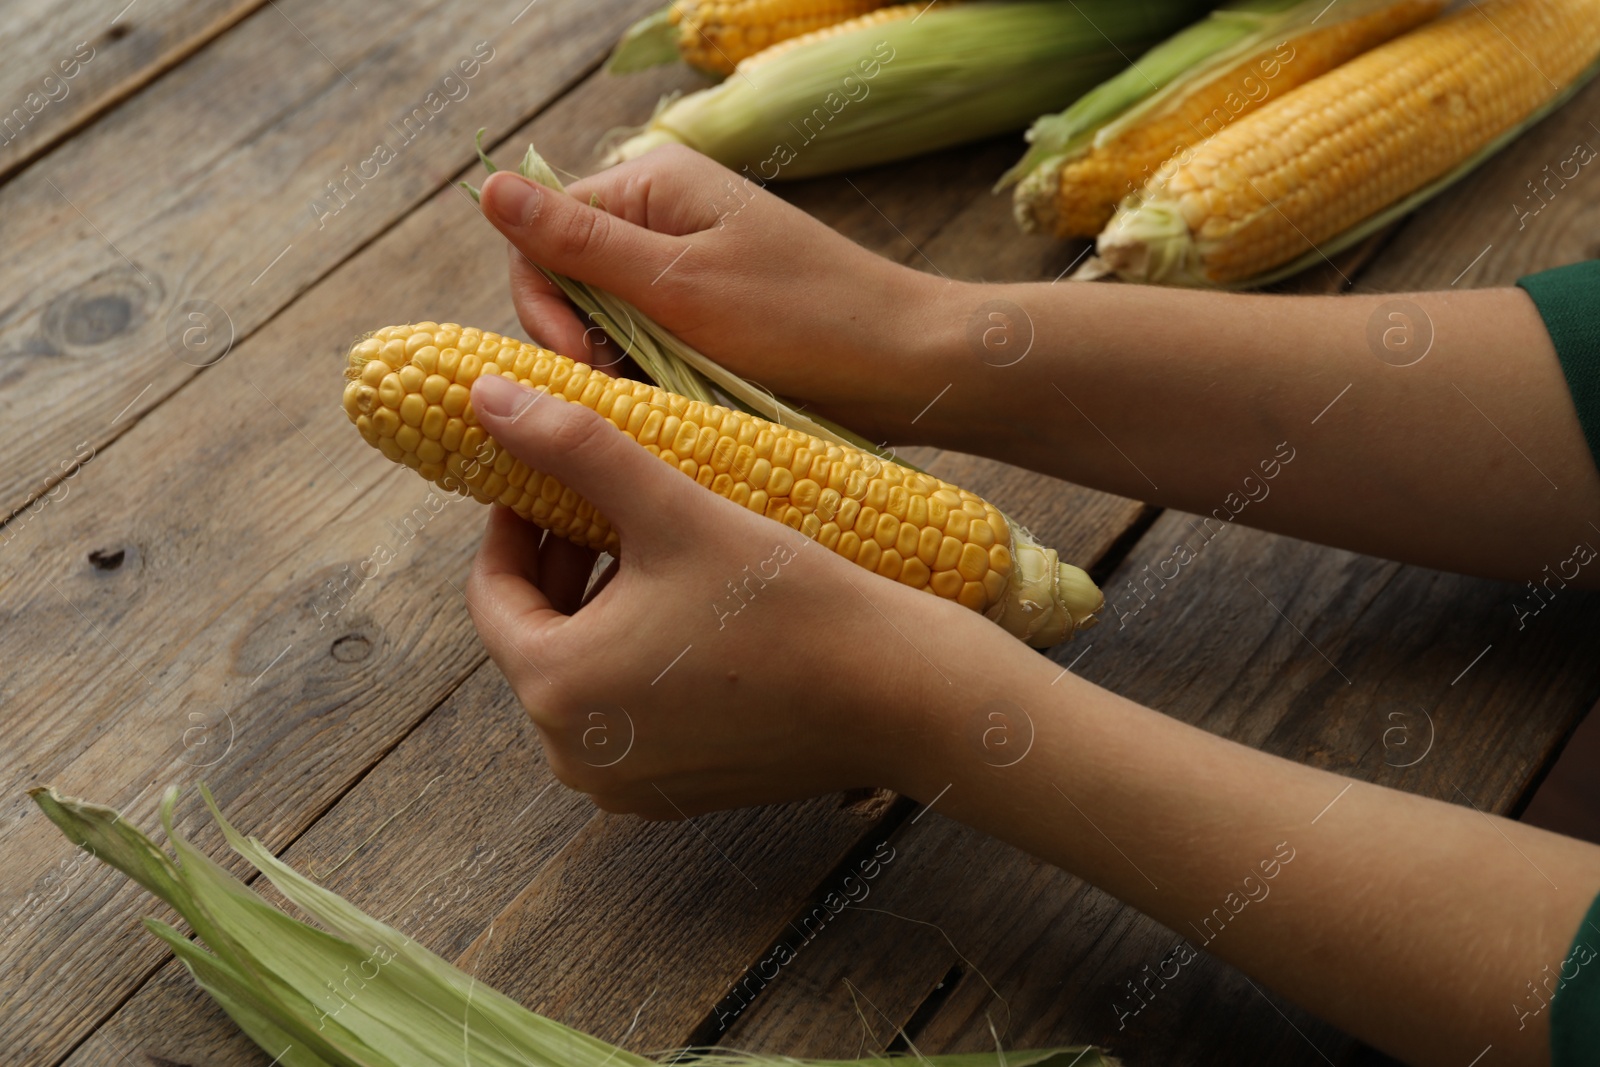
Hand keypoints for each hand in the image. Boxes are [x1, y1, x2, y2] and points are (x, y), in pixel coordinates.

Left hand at [461, 371, 997, 816]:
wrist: (899, 694)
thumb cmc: (788, 601)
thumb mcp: (673, 510)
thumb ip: (574, 447)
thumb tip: (483, 395)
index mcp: (556, 688)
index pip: (493, 592)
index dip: (514, 524)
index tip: (547, 475)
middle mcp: (575, 755)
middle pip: (537, 635)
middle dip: (563, 565)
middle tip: (607, 503)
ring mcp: (626, 785)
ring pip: (583, 675)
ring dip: (601, 610)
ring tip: (653, 548)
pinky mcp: (675, 794)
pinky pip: (628, 715)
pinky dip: (638, 660)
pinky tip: (689, 612)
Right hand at [476, 146, 949, 446]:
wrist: (904, 366)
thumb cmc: (802, 318)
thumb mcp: (679, 284)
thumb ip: (582, 243)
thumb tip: (488, 188)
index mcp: (653, 184)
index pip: (544, 234)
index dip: (543, 302)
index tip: (581, 361)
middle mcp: (665, 216)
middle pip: (570, 280)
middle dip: (580, 340)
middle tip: (616, 389)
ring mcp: (690, 268)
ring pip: (607, 322)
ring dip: (617, 366)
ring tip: (658, 400)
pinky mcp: (711, 316)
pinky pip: (650, 344)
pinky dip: (653, 378)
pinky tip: (676, 405)